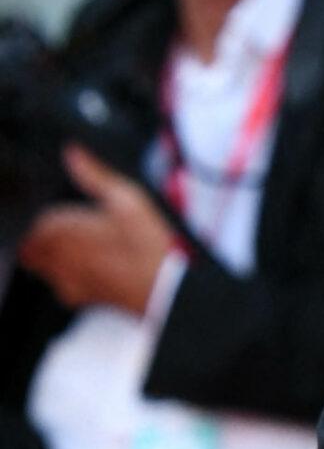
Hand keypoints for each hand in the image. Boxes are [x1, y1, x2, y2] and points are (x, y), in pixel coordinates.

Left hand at [16, 146, 176, 315]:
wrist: (164, 288)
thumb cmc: (147, 245)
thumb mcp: (126, 198)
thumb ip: (94, 174)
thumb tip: (73, 153)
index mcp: (62, 230)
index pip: (41, 220)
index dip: (59, 214)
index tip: (80, 213)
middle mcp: (57, 256)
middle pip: (35, 244)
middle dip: (49, 236)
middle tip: (80, 230)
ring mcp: (65, 279)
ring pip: (44, 264)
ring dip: (57, 254)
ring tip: (90, 248)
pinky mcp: (78, 296)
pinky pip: (60, 283)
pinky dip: (70, 274)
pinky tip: (98, 267)